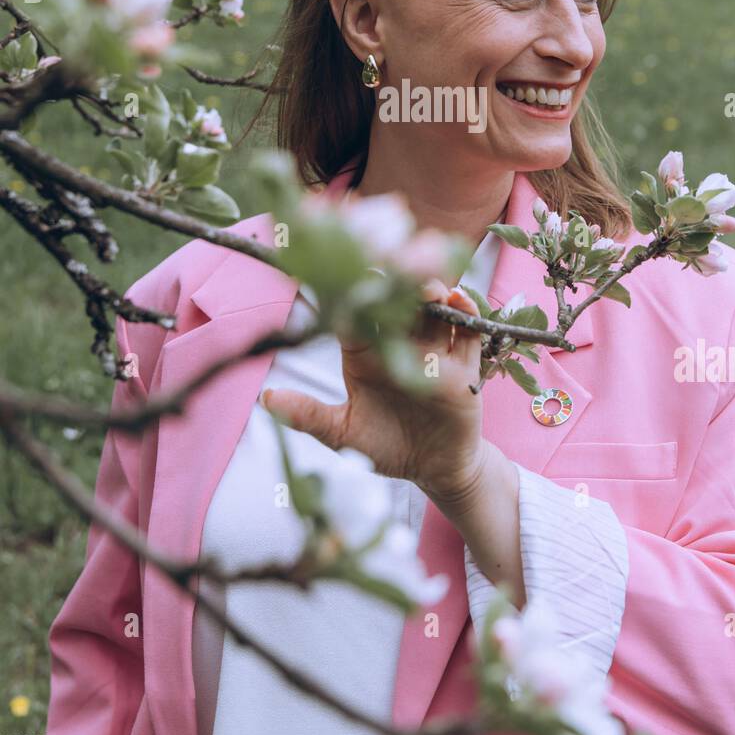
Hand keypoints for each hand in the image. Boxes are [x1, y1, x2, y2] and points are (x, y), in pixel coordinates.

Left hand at [260, 279, 485, 500]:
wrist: (433, 470)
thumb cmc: (384, 447)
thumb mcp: (343, 434)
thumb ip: (308, 415)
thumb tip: (267, 398)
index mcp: (366, 355)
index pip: (357, 317)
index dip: (352, 295)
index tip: (346, 273)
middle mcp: (400, 346)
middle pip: (398, 304)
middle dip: (397, 283)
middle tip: (393, 264)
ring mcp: (433, 352)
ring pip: (433, 310)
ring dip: (431, 292)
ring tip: (427, 289)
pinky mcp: (463, 366)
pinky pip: (467, 332)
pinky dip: (466, 311)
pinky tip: (457, 300)